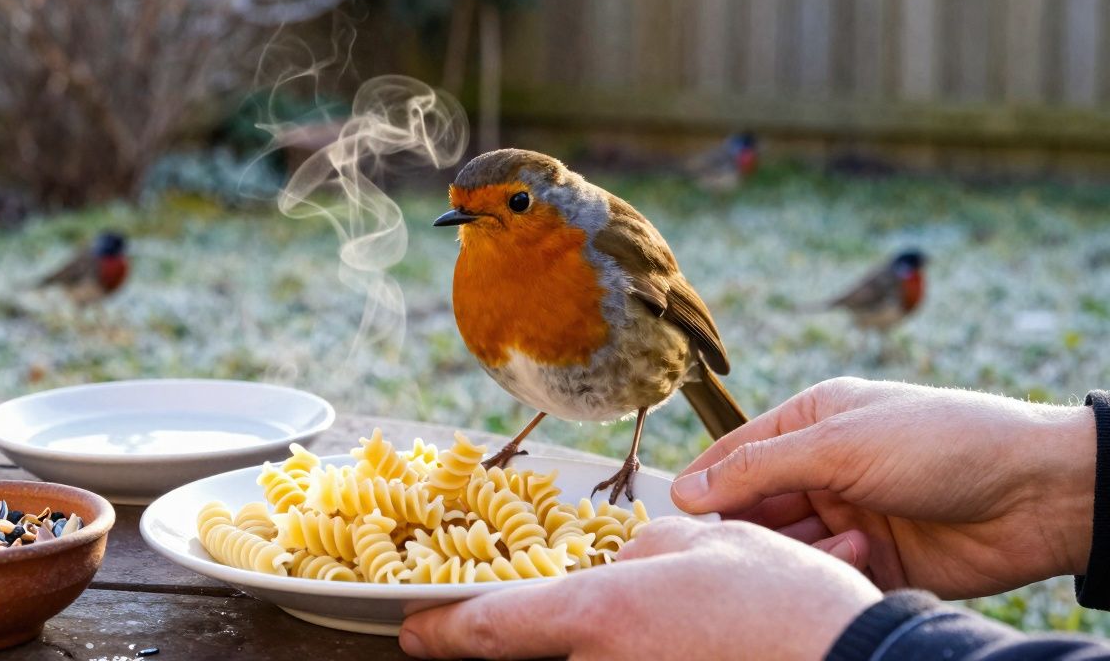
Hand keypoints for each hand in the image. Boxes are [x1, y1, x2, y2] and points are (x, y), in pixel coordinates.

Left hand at [399, 517, 880, 659]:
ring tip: (679, 616)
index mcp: (598, 614)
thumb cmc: (781, 601)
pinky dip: (638, 655)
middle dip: (549, 630)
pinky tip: (684, 638)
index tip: (410, 630)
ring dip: (609, 641)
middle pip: (542, 653)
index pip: (488, 628)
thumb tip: (618, 563)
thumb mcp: (703, 543)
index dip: (440, 629)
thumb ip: (639, 548)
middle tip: (583, 610)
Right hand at [671, 377, 1095, 598]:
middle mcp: (826, 467)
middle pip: (756, 504)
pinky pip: (828, 572)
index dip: (705, 481)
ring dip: (789, 551)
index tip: (675, 512)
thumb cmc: (941, 442)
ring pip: (789, 544)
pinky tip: (847, 560)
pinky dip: (828, 572)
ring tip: (794, 553)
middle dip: (744, 525)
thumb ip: (759, 469)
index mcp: (814, 422)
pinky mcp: (876, 560)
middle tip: (727, 546)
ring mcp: (850, 514)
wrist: (1037, 493)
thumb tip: (684, 490)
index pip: (738, 452)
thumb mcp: (839, 444)